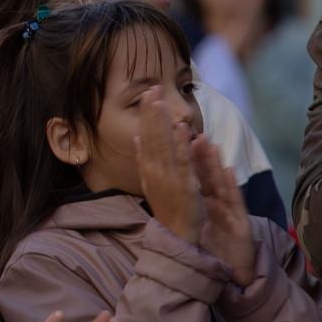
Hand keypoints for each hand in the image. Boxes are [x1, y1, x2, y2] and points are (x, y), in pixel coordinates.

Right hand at [133, 88, 204, 245]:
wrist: (176, 233)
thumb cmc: (167, 206)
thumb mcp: (150, 181)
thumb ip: (143, 159)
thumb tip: (137, 138)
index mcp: (147, 167)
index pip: (145, 135)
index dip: (146, 115)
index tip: (147, 94)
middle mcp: (154, 169)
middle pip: (151, 136)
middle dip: (151, 112)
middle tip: (151, 88)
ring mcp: (168, 176)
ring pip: (163, 144)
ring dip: (161, 122)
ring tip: (160, 100)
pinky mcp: (184, 184)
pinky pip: (182, 161)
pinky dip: (181, 145)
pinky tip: (181, 128)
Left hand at [192, 136, 255, 286]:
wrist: (234, 270)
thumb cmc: (218, 244)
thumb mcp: (203, 219)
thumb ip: (196, 199)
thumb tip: (179, 183)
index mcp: (207, 202)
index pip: (195, 178)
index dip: (188, 159)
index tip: (176, 139)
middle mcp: (219, 203)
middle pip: (209, 177)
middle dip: (202, 155)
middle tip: (194, 132)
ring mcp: (231, 212)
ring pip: (222, 184)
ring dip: (217, 164)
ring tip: (212, 144)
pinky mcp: (241, 223)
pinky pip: (235, 203)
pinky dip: (232, 186)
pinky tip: (230, 171)